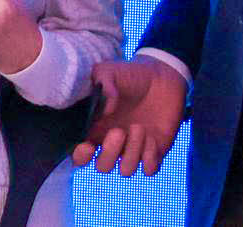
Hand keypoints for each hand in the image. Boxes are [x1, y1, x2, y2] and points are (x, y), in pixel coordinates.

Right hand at [69, 56, 187, 176]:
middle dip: (110, 153)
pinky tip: (152, 137)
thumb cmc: (130, 75)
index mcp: (95, 127)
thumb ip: (101, 86)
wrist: (162, 77)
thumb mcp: (108, 72)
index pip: (80, 154)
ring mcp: (134, 149)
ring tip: (139, 127)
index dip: (80, 157)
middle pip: (103, 166)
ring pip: (126, 170)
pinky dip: (150, 157)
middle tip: (119, 131)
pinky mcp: (155, 151)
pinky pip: (149, 169)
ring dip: (132, 151)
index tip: (87, 145)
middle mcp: (112, 142)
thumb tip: (104, 111)